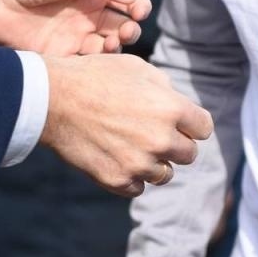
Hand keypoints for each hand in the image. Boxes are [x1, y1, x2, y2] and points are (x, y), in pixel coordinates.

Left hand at [0, 0, 151, 55]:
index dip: (140, 5)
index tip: (138, 11)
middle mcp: (89, 14)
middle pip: (124, 26)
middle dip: (132, 29)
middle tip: (126, 31)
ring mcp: (76, 36)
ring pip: (109, 48)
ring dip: (118, 47)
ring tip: (110, 45)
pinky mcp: (61, 57)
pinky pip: (87, 65)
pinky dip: (98, 65)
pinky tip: (95, 58)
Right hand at [40, 54, 213, 195]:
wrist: (54, 99)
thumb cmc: (96, 77)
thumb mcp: (138, 68)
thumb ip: (165, 90)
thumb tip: (178, 104)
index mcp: (171, 108)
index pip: (204, 128)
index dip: (192, 124)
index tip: (181, 122)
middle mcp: (161, 139)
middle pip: (189, 154)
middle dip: (176, 143)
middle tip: (153, 133)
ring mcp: (139, 163)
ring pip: (165, 174)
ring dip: (154, 162)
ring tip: (132, 145)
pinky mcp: (118, 180)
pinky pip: (138, 188)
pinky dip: (132, 176)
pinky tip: (118, 158)